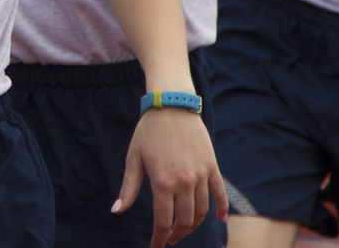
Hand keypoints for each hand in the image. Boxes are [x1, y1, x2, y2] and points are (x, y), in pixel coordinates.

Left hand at [111, 109, 226, 246]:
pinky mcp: (212, 166)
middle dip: (176, 234)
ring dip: (193, 224)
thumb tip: (116, 211)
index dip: (160, 239)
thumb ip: (128, 188)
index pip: (163, 222)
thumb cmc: (149, 131)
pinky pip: (220, 194)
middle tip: (169, 238)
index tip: (156, 247)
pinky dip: (222, 210)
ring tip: (184, 228)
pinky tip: (219, 220)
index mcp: (162, 182)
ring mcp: (201, 175)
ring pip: (201, 211)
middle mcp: (185, 182)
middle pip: (185, 220)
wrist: (172, 105)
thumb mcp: (133, 158)